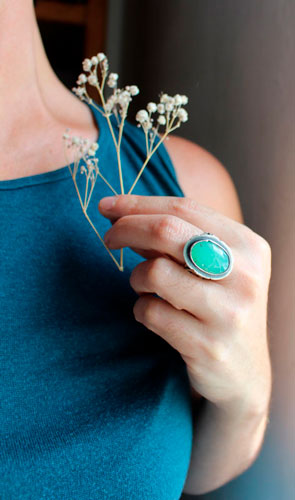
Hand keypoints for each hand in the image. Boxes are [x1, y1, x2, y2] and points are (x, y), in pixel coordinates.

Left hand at [98, 195, 271, 417]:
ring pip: (154, 272)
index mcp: (248, 246)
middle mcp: (244, 275)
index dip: (138, 204)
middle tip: (108, 238)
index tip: (107, 206)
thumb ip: (177, 240)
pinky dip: (140, 309)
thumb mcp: (215, 267)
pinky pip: (151, 312)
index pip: (183, 209)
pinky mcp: (208, 346)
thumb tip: (120, 213)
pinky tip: (151, 315)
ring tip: (145, 289)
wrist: (244, 373)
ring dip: (136, 278)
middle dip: (126, 228)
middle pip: (166, 231)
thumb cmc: (220, 308)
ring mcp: (228, 312)